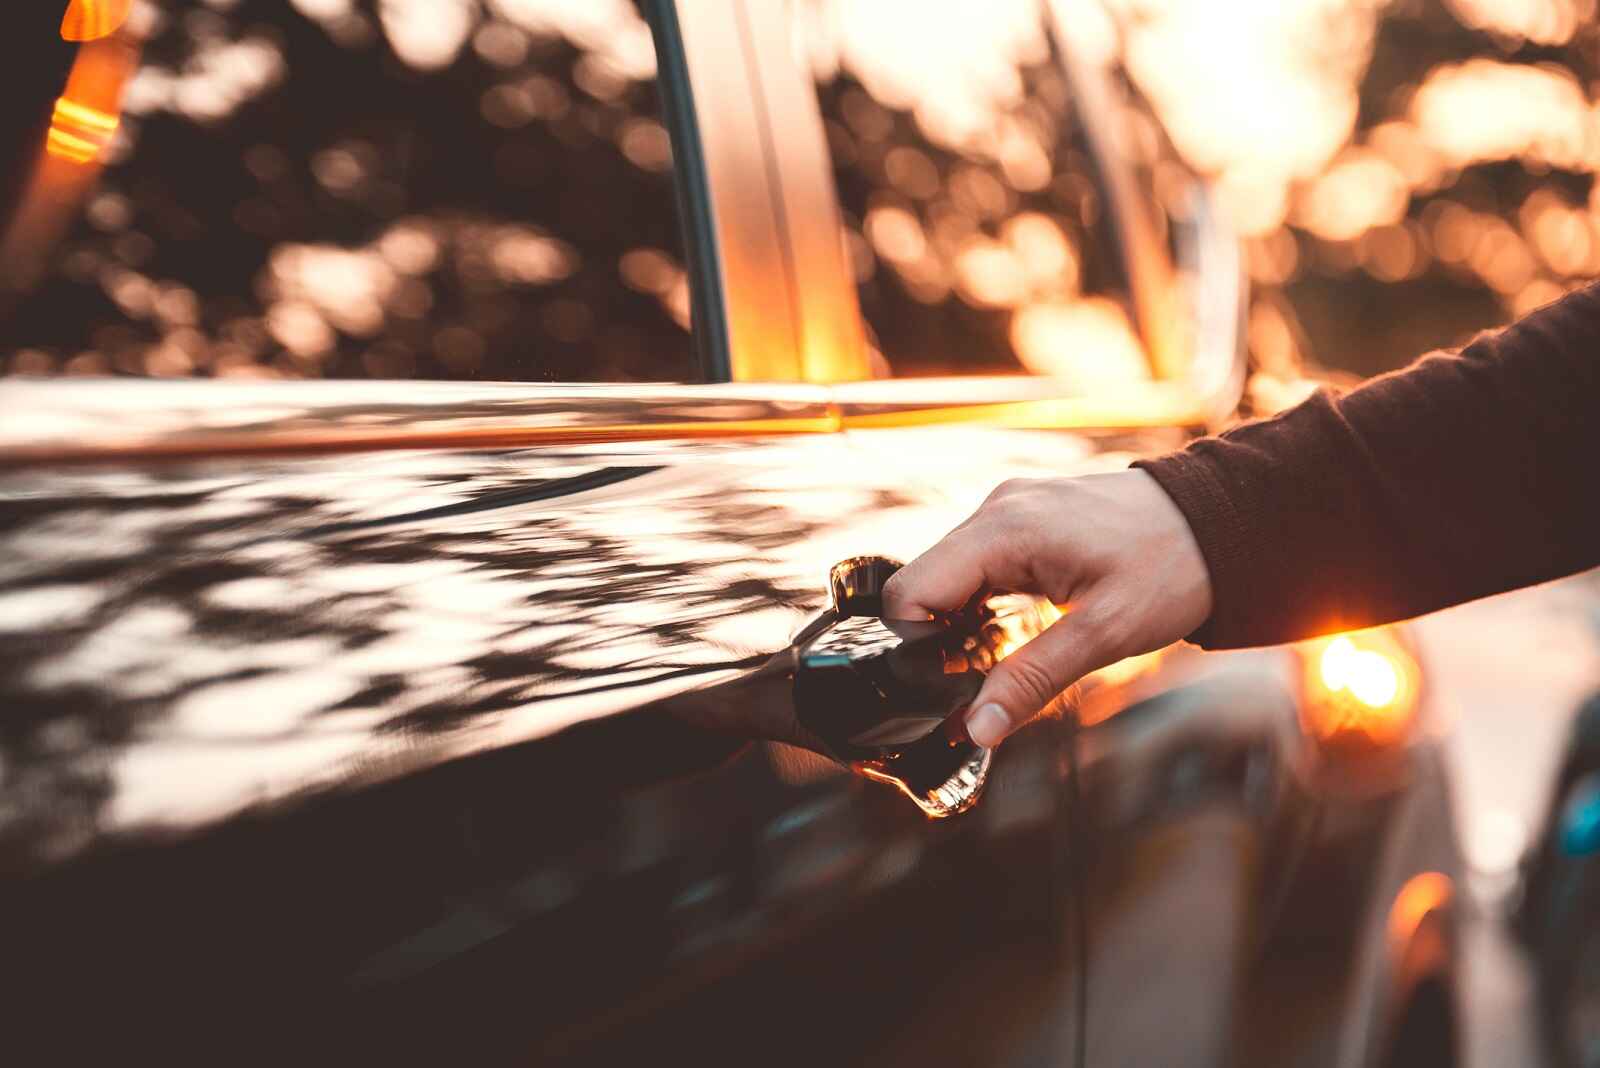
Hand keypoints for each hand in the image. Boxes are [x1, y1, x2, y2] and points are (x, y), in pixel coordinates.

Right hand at [881, 469, 1212, 747]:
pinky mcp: (1025, 514)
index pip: (911, 589)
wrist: (1223, 521)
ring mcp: (1010, 507)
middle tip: (975, 677)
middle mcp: (997, 509)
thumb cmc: (1174, 568)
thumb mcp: (1104, 635)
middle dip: (937, 635)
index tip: (947, 681)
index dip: (915, 643)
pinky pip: (978, 559)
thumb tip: (976, 730)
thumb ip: (1031, 681)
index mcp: (1005, 530)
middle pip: (925, 581)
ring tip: (999, 652)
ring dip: (961, 617)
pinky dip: (984, 596)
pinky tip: (1015, 623)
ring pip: (950, 572)